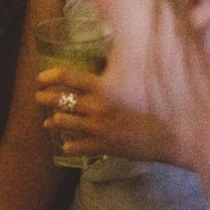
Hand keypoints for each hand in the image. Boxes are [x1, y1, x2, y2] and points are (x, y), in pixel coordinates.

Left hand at [35, 67, 173, 163]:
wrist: (171, 133)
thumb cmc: (156, 105)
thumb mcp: (133, 84)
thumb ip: (114, 75)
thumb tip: (101, 64)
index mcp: (104, 87)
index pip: (68, 76)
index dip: (49, 75)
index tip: (41, 78)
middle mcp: (97, 106)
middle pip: (59, 98)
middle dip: (44, 97)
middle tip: (39, 96)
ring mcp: (97, 127)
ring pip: (62, 122)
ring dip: (53, 121)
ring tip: (49, 122)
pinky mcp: (102, 146)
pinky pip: (74, 146)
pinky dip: (68, 144)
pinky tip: (66, 143)